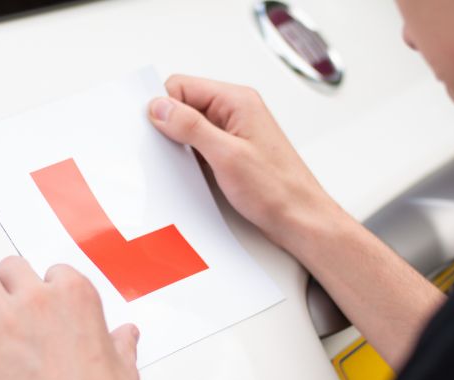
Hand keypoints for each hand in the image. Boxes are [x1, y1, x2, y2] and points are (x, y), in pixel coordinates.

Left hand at [0, 254, 140, 379]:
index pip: (51, 271)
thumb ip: (121, 343)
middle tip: (5, 313)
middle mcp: (38, 296)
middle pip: (9, 267)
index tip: (41, 313)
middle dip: (6, 287)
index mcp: (76, 294)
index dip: (43, 292)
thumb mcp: (124, 367)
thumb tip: (126, 334)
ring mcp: (3, 318)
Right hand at [148, 75, 344, 249]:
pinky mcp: (230, 153)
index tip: (154, 130)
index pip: (182, 86)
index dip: (164, 106)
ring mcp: (233, 133)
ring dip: (179, 145)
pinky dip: (189, 159)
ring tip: (182, 167)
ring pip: (189, 128)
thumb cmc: (278, 190)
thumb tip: (160, 107)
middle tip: (167, 152)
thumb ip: (191, 127)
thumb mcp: (227, 155)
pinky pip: (199, 147)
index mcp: (237, 101)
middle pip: (184, 105)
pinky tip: (190, 175)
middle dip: (169, 127)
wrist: (300, 220)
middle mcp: (235, 112)